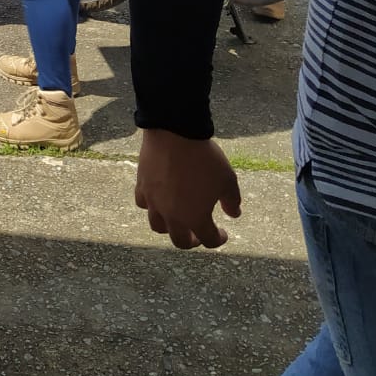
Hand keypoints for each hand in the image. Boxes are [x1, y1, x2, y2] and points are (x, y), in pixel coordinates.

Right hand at [134, 129, 241, 249]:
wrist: (175, 135)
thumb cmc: (205, 159)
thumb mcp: (228, 180)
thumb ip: (232, 201)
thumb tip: (234, 214)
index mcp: (196, 218)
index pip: (209, 240)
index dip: (219, 239)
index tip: (223, 232)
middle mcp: (172, 216)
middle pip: (180, 241)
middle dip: (192, 241)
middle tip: (198, 234)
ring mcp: (154, 202)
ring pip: (158, 226)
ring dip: (169, 227)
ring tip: (176, 219)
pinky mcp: (142, 186)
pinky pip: (143, 203)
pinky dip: (152, 206)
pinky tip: (158, 199)